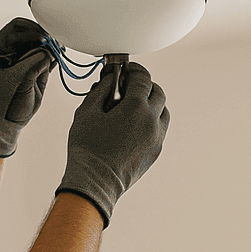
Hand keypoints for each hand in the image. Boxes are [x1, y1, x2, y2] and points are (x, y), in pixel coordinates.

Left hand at [0, 17, 52, 157]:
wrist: (1, 126)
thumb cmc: (1, 105)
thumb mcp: (17, 82)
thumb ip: (33, 62)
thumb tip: (49, 50)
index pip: (16, 28)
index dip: (33, 30)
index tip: (46, 39)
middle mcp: (8, 52)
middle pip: (29, 33)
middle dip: (44, 38)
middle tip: (56, 45)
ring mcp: (21, 60)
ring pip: (40, 44)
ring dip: (50, 48)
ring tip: (58, 54)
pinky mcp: (32, 70)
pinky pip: (45, 57)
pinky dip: (53, 57)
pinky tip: (58, 60)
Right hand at [55, 60, 168, 226]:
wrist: (95, 182)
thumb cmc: (87, 149)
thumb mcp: (86, 112)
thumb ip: (101, 90)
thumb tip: (111, 79)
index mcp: (135, 107)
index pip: (143, 78)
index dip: (135, 69)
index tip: (127, 69)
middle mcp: (151, 121)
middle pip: (158, 92)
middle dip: (145, 84)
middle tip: (129, 85)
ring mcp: (156, 137)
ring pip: (163, 110)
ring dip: (152, 102)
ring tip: (133, 105)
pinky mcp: (155, 151)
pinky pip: (160, 128)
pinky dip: (152, 120)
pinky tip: (135, 123)